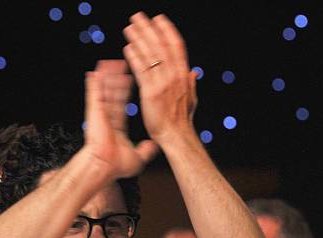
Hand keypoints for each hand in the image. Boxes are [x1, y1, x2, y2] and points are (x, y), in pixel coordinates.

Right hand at [84, 59, 157, 178]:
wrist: (104, 166)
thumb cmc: (117, 165)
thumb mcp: (138, 157)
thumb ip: (147, 150)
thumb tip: (155, 147)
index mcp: (117, 127)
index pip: (122, 104)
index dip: (125, 92)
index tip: (129, 80)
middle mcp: (108, 119)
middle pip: (114, 94)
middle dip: (118, 79)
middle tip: (122, 65)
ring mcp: (100, 114)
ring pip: (105, 91)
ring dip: (108, 77)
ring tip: (112, 62)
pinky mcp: (95, 111)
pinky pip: (95, 93)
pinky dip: (94, 82)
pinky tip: (96, 72)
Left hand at [123, 12, 197, 143]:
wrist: (177, 136)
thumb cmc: (182, 121)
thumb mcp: (191, 99)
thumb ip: (190, 83)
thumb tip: (194, 71)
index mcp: (183, 75)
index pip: (176, 46)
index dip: (167, 30)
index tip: (158, 18)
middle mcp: (174, 75)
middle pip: (161, 45)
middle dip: (149, 29)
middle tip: (138, 16)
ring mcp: (163, 83)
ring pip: (150, 55)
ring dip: (139, 38)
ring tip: (129, 28)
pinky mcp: (151, 92)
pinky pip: (142, 70)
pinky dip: (135, 57)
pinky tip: (128, 47)